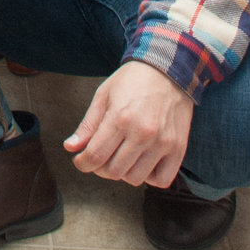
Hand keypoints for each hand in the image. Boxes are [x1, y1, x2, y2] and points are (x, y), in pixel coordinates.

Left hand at [64, 60, 193, 188]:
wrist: (168, 70)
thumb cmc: (133, 81)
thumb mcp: (104, 95)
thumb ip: (88, 124)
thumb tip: (70, 147)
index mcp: (120, 118)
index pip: (95, 156)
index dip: (83, 163)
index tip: (81, 161)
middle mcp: (142, 133)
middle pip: (114, 171)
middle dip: (100, 168)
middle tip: (101, 156)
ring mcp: (162, 143)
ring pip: (135, 179)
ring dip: (124, 173)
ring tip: (122, 156)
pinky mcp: (178, 149)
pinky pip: (162, 180)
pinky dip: (149, 177)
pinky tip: (143, 162)